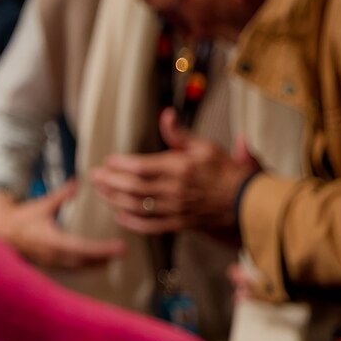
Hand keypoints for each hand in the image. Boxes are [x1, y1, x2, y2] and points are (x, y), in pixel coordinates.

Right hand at [0, 179, 125, 269]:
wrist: (1, 231)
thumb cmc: (22, 217)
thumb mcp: (42, 204)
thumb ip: (62, 195)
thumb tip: (78, 181)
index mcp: (53, 241)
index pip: (84, 248)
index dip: (103, 250)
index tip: (119, 247)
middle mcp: (54, 255)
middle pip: (85, 261)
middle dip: (104, 258)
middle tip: (121, 252)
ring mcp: (51, 262)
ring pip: (79, 268)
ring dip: (96, 264)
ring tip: (112, 259)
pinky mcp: (49, 264)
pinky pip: (71, 269)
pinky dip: (85, 266)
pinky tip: (95, 263)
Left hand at [91, 107, 258, 234]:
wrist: (246, 200)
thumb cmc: (224, 170)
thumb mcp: (204, 146)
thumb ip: (180, 133)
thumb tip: (165, 114)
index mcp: (179, 168)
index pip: (141, 166)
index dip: (120, 164)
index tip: (108, 160)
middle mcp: (174, 190)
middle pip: (133, 187)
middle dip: (110, 181)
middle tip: (94, 175)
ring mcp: (176, 209)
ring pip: (137, 206)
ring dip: (115, 199)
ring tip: (100, 191)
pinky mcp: (179, 223)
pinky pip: (151, 226)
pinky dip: (132, 222)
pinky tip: (119, 216)